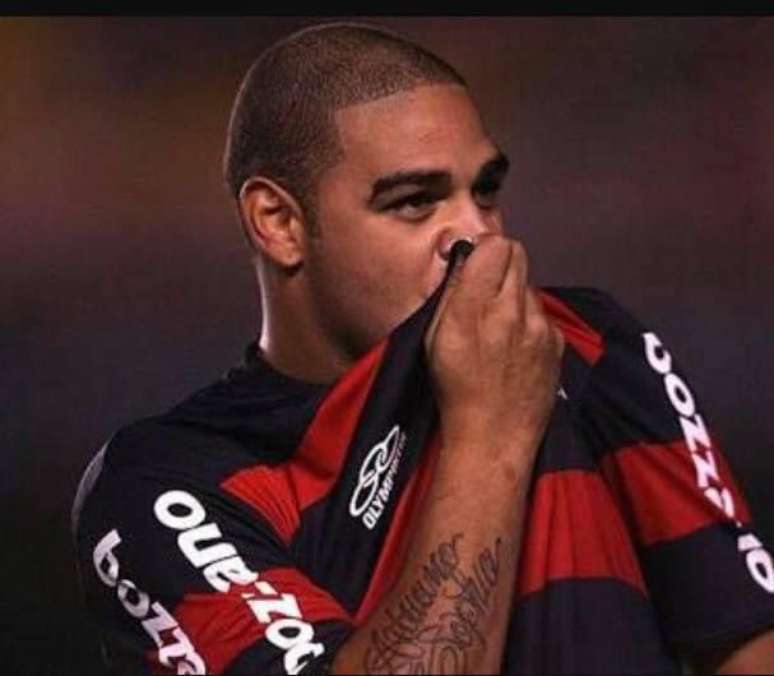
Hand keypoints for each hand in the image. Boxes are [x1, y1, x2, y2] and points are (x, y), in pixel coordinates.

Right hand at [424, 234, 564, 457]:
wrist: (492, 436)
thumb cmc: (453, 389)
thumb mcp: (434, 338)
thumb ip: (449, 293)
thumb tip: (460, 256)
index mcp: (474, 308)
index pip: (494, 245)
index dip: (483, 250)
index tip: (473, 265)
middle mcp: (511, 311)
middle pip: (517, 254)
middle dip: (500, 263)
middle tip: (484, 288)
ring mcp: (540, 327)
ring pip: (529, 286)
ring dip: (513, 295)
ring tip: (498, 327)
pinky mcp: (557, 342)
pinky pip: (542, 315)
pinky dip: (529, 322)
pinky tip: (515, 347)